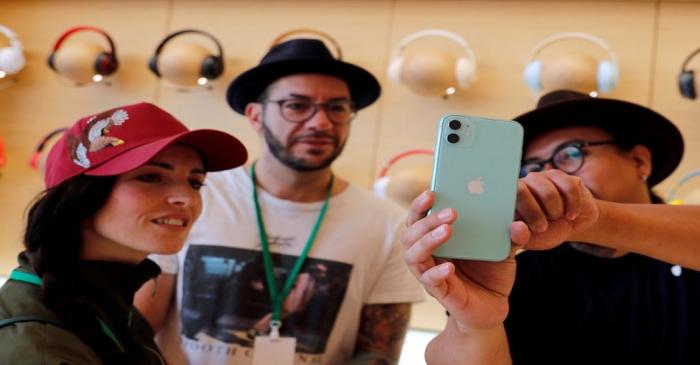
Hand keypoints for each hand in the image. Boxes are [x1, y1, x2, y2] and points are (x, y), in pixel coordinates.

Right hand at [402, 191, 529, 332]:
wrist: (493, 305)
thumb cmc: (490, 271)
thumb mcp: (503, 249)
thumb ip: (512, 236)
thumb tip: (518, 224)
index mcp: (435, 237)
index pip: (418, 217)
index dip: (420, 204)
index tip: (432, 191)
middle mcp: (427, 254)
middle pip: (411, 233)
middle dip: (428, 220)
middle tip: (452, 212)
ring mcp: (430, 273)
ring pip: (413, 255)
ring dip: (428, 241)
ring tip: (448, 231)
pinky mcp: (439, 292)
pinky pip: (430, 281)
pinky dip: (437, 272)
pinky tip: (450, 267)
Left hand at [515, 170, 598, 249]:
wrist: (571, 224)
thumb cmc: (546, 231)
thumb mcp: (530, 240)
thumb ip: (518, 239)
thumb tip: (518, 229)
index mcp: (510, 199)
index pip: (504, 198)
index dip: (520, 213)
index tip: (534, 228)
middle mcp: (523, 184)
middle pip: (522, 191)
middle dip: (536, 214)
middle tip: (543, 227)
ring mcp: (542, 177)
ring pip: (547, 192)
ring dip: (555, 212)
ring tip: (556, 217)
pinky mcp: (561, 177)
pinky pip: (568, 188)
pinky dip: (573, 206)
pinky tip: (570, 214)